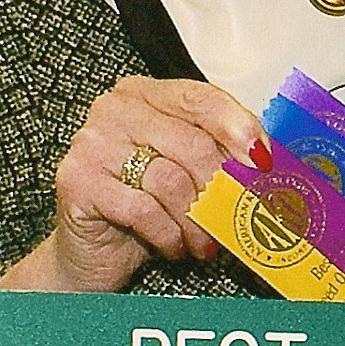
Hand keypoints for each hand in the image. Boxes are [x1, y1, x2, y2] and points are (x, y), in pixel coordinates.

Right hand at [5, 79, 262, 296]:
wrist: (94, 251)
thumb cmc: (146, 207)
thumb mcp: (187, 172)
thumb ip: (218, 154)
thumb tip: (267, 163)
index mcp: (146, 95)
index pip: (202, 98)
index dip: (238, 129)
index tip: (262, 162)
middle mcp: (114, 110)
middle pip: (192, 143)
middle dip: (221, 190)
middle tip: (233, 219)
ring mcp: (91, 143)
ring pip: (171, 180)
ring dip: (196, 221)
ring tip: (202, 242)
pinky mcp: (78, 181)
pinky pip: (144, 209)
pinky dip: (169, 235)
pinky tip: (173, 246)